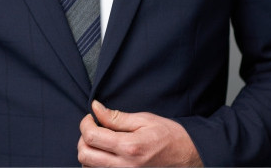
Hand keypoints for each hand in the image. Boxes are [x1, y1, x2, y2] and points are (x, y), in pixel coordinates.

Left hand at [77, 100, 202, 166]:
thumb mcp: (144, 120)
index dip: (85, 123)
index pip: (91, 136)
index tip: (91, 116)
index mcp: (129, 147)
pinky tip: (106, 154)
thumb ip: (116, 117)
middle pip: (84, 155)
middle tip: (94, 127)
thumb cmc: (168, 136)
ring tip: (101, 140)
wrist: (187, 156)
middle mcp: (124, 167)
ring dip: (89, 152)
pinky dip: (96, 164)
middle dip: (83, 138)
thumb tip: (95, 108)